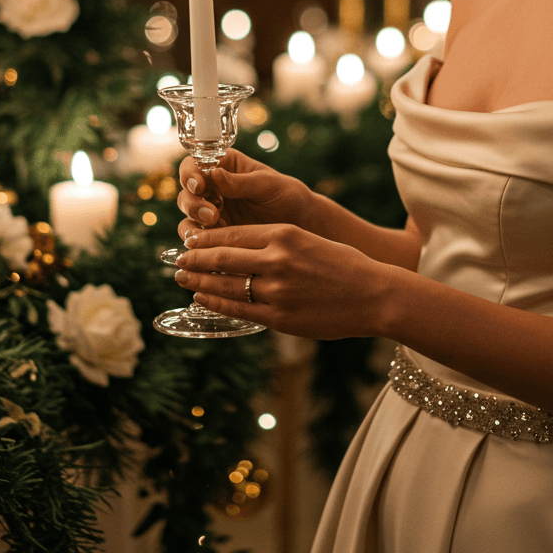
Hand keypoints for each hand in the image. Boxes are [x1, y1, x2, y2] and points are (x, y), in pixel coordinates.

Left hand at [173, 222, 397, 339]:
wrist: (375, 296)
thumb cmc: (345, 266)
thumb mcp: (309, 241)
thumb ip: (276, 243)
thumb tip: (240, 250)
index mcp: (284, 234)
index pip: (232, 234)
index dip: (206, 240)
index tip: (190, 241)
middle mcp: (276, 259)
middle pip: (221, 258)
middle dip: (194, 260)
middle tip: (177, 260)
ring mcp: (277, 290)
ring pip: (225, 285)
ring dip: (199, 282)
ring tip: (184, 279)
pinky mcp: (279, 317)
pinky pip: (239, 309)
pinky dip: (217, 304)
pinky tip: (204, 300)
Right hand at [176, 149, 311, 234]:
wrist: (299, 224)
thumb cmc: (286, 195)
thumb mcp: (266, 184)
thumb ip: (240, 182)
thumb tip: (212, 173)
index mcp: (222, 166)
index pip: (194, 166)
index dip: (190, 175)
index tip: (199, 185)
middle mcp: (211, 188)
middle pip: (186, 193)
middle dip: (193, 204)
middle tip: (212, 215)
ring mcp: (210, 212)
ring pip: (188, 217)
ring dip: (194, 224)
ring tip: (214, 229)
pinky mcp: (214, 235)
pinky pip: (198, 240)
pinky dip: (200, 243)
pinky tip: (215, 246)